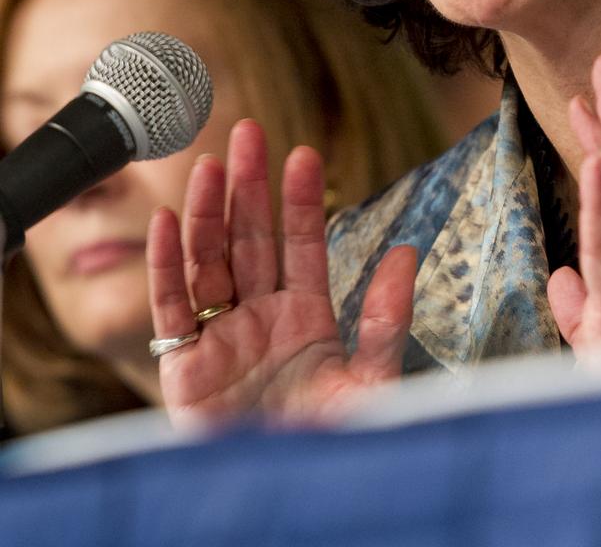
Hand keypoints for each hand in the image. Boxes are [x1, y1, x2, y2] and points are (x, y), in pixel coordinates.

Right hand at [147, 119, 414, 426]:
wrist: (283, 494)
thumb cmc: (329, 447)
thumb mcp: (370, 381)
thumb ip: (386, 317)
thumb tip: (408, 251)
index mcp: (306, 318)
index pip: (302, 244)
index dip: (301, 200)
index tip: (303, 153)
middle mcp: (260, 318)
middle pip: (250, 238)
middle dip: (248, 186)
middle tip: (247, 131)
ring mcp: (220, 338)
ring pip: (210, 260)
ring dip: (208, 211)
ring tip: (211, 162)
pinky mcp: (183, 366)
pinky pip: (172, 306)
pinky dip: (166, 263)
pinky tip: (169, 220)